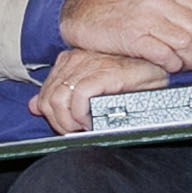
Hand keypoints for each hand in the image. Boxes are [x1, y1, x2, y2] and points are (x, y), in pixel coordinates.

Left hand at [28, 48, 172, 134]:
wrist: (157, 66)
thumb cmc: (128, 77)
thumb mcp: (90, 83)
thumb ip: (62, 93)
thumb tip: (34, 105)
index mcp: (70, 60)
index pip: (44, 93)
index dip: (52, 116)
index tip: (68, 127)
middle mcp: (75, 59)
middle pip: (48, 99)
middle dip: (59, 124)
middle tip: (77, 133)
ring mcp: (88, 64)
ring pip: (58, 100)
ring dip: (69, 123)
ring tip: (85, 129)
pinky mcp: (103, 72)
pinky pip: (78, 98)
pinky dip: (82, 115)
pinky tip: (92, 121)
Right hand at [60, 0, 191, 73]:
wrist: (85, 15)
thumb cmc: (123, 12)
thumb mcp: (160, 0)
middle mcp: (161, 1)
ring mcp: (146, 17)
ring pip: (186, 42)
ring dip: (191, 61)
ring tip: (186, 66)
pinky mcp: (132, 35)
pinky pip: (163, 53)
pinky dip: (172, 64)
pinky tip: (169, 67)